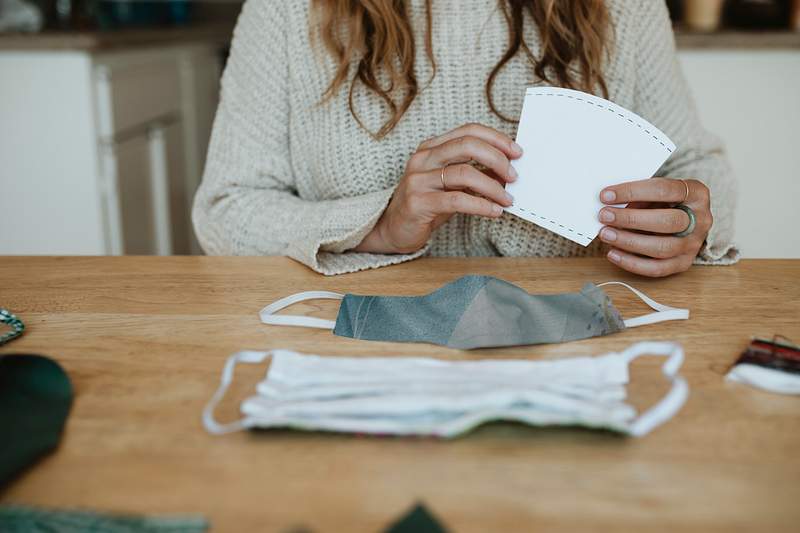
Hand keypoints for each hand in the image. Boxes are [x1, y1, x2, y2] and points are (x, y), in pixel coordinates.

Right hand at [355, 123, 521, 253]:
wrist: (393, 229)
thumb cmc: (427, 205)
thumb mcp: (452, 185)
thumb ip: (475, 174)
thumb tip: (508, 170)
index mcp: (431, 148)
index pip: (468, 131)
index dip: (496, 139)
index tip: (517, 152)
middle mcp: (422, 159)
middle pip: (467, 145)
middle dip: (497, 158)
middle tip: (514, 176)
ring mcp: (418, 180)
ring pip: (464, 173)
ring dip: (492, 187)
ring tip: (507, 199)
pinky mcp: (418, 203)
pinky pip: (457, 200)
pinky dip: (481, 205)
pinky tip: (494, 211)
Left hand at [598, 177, 712, 276]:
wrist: (684, 218)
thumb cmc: (665, 202)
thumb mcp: (656, 192)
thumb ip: (639, 196)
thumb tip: (610, 205)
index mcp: (697, 193)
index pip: (664, 190)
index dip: (632, 192)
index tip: (606, 195)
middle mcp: (701, 219)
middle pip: (667, 222)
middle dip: (631, 219)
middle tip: (605, 216)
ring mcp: (694, 243)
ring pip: (662, 248)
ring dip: (629, 242)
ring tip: (606, 234)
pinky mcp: (684, 263)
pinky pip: (657, 268)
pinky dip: (632, 263)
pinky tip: (614, 254)